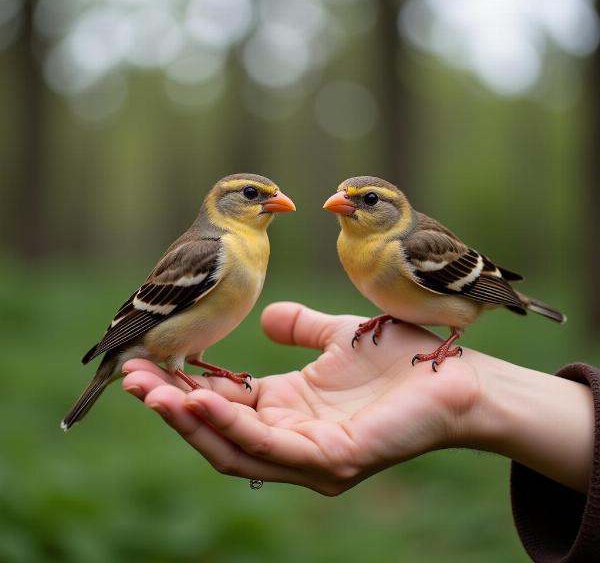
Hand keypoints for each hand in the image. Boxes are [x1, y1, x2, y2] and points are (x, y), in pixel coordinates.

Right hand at [122, 302, 481, 494]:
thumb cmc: (398, 355)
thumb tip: (266, 318)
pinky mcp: (333, 461)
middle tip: (130, 377)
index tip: (146, 361)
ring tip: (150, 390)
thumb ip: (300, 328)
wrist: (453, 373)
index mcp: (288, 409)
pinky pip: (269, 447)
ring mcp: (310, 457)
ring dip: (186, 419)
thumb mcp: (335, 336)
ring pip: (232, 447)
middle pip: (215, 431)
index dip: (180, 386)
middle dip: (168, 406)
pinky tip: (198, 399)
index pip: (221, 404)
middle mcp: (291, 439)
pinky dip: (230, 425)